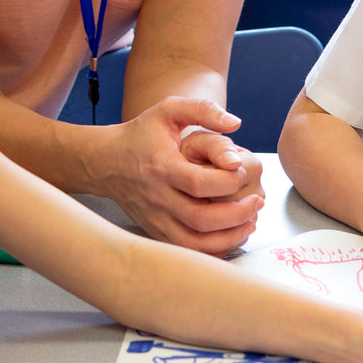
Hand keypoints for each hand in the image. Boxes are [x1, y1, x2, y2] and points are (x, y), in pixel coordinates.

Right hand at [100, 97, 264, 255]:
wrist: (106, 162)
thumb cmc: (142, 134)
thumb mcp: (168, 110)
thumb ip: (203, 110)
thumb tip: (236, 123)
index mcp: (162, 167)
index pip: (198, 183)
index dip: (227, 180)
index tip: (242, 170)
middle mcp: (158, 197)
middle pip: (200, 218)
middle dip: (237, 214)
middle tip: (256, 201)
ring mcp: (156, 219)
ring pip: (195, 243)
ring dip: (229, 237)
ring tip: (250, 222)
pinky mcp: (156, 232)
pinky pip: (187, 252)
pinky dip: (213, 250)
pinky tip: (231, 236)